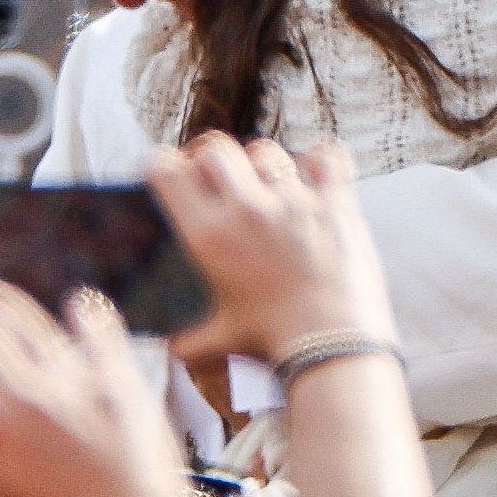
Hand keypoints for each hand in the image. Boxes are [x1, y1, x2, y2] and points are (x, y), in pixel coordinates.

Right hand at [147, 134, 395, 363]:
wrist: (332, 347)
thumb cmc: (274, 342)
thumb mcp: (219, 340)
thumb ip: (188, 340)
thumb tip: (173, 348)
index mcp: (209, 236)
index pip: (167, 170)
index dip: (161, 164)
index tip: (166, 170)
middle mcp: (247, 210)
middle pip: (215, 148)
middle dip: (209, 157)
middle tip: (215, 173)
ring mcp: (293, 202)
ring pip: (266, 151)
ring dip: (262, 163)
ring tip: (266, 182)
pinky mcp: (334, 204)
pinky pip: (326, 158)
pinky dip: (320, 161)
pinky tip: (315, 175)